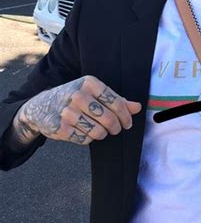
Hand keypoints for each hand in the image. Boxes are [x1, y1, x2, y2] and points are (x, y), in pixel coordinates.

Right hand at [14, 76, 141, 145]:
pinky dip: (87, 138)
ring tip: (98, 129)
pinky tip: (82, 130)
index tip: (128, 122)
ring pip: (98, 132)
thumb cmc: (75, 98)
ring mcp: (67, 112)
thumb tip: (137, 107)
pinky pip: (85, 139)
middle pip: (109, 119)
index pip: (117, 103)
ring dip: (102, 133)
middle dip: (116, 127)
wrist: (41, 105)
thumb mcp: (94, 93)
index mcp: (89, 83)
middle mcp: (78, 95)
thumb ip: (117, 100)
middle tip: (115, 129)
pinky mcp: (60, 128)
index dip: (126, 116)